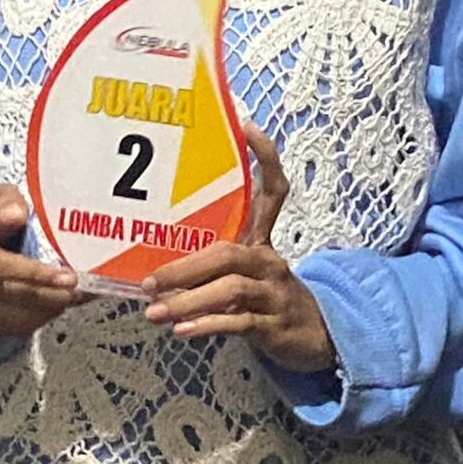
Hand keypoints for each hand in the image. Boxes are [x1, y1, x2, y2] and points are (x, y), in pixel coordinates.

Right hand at [0, 185, 79, 337]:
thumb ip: (8, 202)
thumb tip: (17, 215)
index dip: (33, 274)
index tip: (67, 277)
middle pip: (6, 294)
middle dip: (49, 295)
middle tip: (82, 290)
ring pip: (10, 317)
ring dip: (47, 310)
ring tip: (75, 297)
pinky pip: (8, 327)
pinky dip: (38, 319)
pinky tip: (56, 305)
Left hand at [141, 121, 333, 372]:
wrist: (313, 337)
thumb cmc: (266, 296)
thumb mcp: (246, 269)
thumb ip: (209, 257)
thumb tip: (150, 252)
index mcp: (262, 239)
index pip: (273, 190)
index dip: (264, 157)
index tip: (248, 126)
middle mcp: (269, 260)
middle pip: (229, 252)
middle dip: (186, 267)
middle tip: (149, 281)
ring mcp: (273, 292)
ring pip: (232, 288)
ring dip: (190, 301)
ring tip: (156, 312)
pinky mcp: (273, 324)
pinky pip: (239, 322)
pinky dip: (209, 325)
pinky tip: (183, 331)